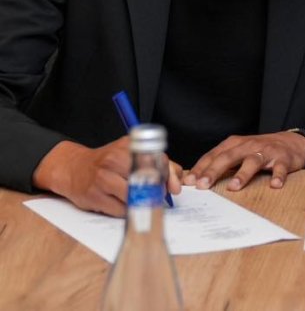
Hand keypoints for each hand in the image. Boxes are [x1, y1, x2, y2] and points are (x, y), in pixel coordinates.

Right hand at [32, 138, 181, 216]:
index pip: (157, 159)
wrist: (73, 168)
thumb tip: (176, 180)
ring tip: (141, 202)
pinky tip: (125, 207)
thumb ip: (154, 162)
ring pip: (133, 197)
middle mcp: (115, 160)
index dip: (169, 176)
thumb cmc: (107, 162)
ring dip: (141, 203)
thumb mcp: (128, 153)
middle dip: (156, 191)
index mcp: (127, 146)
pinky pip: (119, 210)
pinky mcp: (94, 197)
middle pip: (146, 179)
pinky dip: (126, 212)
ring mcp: (103, 179)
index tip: (174, 187)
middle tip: (158, 197)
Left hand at [182, 131, 304, 190]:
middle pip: (229, 157)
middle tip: (203, 185)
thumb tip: (195, 180)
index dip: (201, 168)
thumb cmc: (260, 150)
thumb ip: (221, 163)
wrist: (291, 143)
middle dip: (214, 170)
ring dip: (243, 173)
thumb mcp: (239, 152)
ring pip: (253, 161)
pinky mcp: (283, 159)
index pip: (214, 155)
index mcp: (235, 144)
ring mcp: (267, 151)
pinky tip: (274, 185)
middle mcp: (249, 145)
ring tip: (233, 187)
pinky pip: (280, 168)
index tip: (188, 181)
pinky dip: (277, 176)